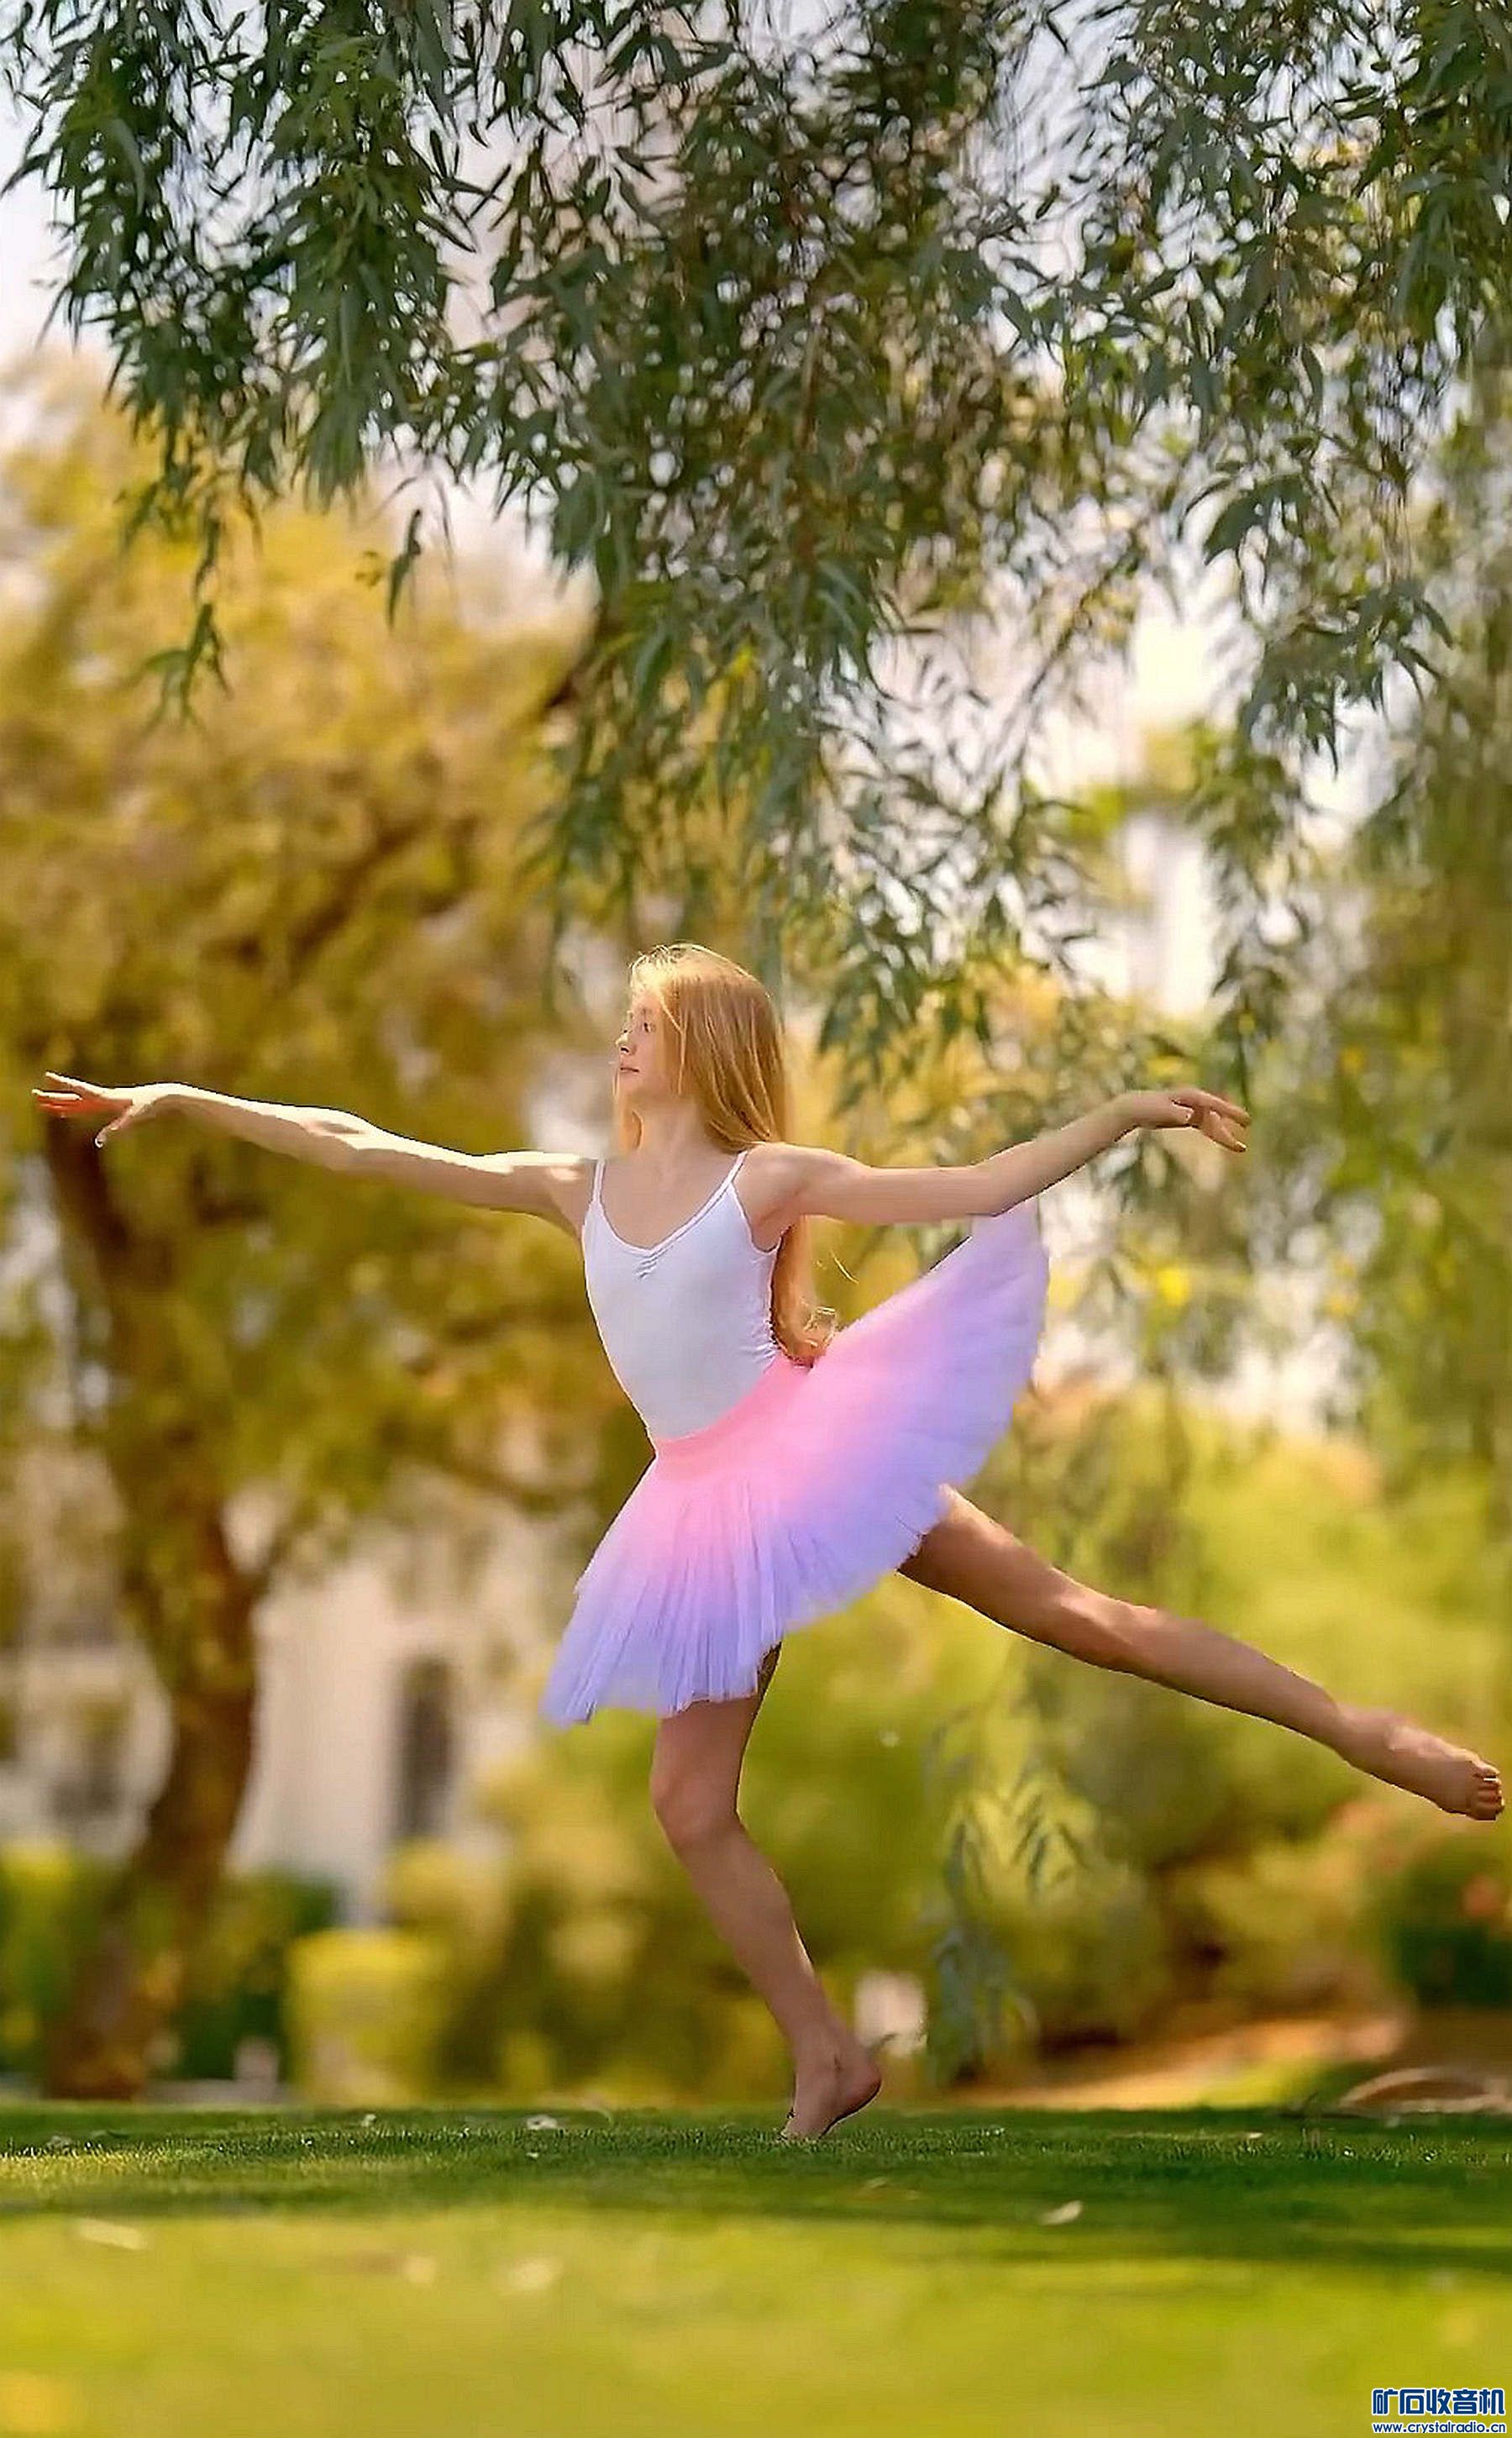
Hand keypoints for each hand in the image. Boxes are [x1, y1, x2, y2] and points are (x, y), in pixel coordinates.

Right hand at [32, 1072, 180, 1146]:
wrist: (164, 1097)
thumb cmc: (151, 1104)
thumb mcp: (136, 1117)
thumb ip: (118, 1127)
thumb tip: (100, 1140)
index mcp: (107, 1097)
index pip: (81, 1091)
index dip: (64, 1085)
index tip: (47, 1076)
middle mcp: (103, 1098)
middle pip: (73, 1098)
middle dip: (53, 1097)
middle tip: (34, 1094)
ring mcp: (105, 1102)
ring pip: (77, 1103)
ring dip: (60, 1103)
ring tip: (43, 1103)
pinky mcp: (110, 1106)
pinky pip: (86, 1108)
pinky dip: (73, 1109)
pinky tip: (66, 1111)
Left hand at [1119, 1086, 1248, 1153]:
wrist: (1135, 1108)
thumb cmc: (1147, 1107)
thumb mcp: (1162, 1111)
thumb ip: (1177, 1113)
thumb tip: (1190, 1116)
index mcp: (1191, 1097)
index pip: (1216, 1105)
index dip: (1232, 1113)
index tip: (1246, 1120)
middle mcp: (1195, 1103)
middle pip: (1217, 1118)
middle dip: (1230, 1131)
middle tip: (1243, 1146)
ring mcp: (1192, 1110)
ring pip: (1213, 1124)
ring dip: (1225, 1135)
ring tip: (1239, 1148)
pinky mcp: (1188, 1117)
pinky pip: (1206, 1126)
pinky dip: (1215, 1133)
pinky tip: (1225, 1139)